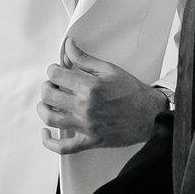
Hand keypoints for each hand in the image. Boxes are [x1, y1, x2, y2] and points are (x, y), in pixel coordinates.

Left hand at [37, 39, 168, 153]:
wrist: (150, 115)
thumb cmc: (132, 92)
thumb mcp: (109, 70)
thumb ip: (85, 59)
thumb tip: (69, 46)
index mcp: (90, 87)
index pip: (56, 75)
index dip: (53, 70)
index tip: (57, 70)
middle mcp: (85, 107)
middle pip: (49, 95)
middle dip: (47, 86)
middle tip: (53, 85)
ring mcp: (86, 126)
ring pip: (50, 119)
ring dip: (43, 108)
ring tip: (48, 103)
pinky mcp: (89, 141)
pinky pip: (63, 147)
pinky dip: (49, 142)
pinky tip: (46, 133)